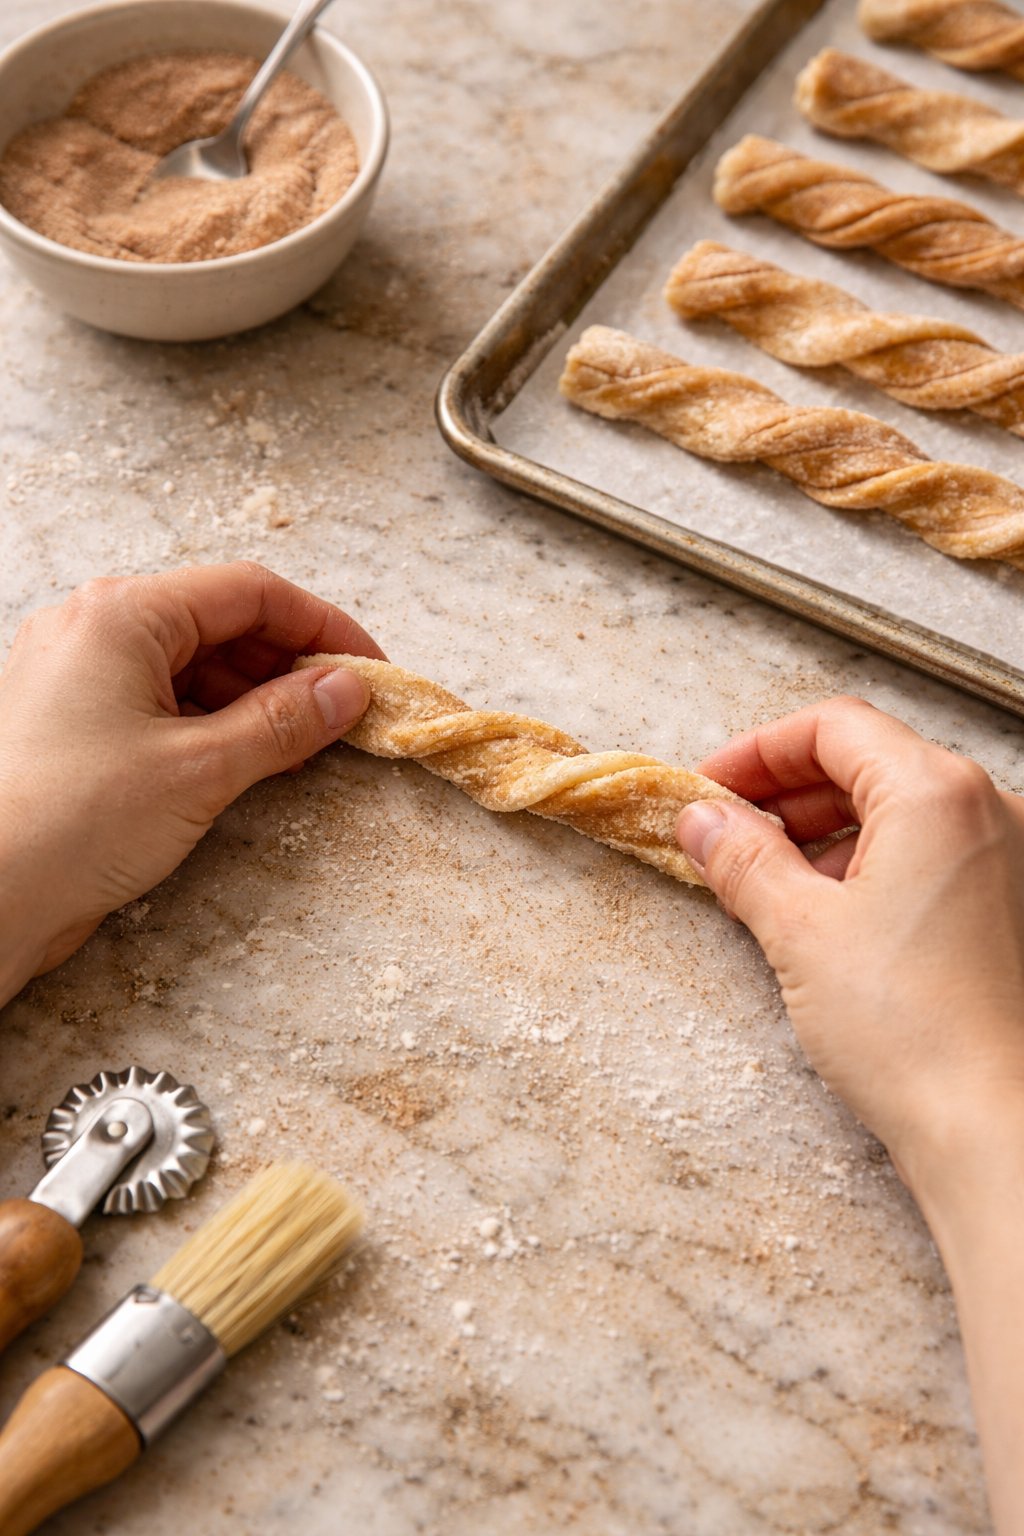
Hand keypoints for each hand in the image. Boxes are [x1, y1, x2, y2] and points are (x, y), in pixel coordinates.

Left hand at [0, 561, 382, 998]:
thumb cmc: (67, 822)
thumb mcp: (199, 768)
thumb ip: (282, 721)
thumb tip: (345, 689)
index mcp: (122, 614)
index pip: (249, 592)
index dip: (322, 626)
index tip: (368, 668)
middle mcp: (96, 629)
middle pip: (222, 624)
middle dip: (290, 667)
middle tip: (344, 714)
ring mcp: (81, 675)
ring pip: (195, 666)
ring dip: (256, 700)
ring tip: (303, 747)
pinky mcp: (76, 723)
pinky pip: (163, 702)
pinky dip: (215, 724)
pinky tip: (250, 761)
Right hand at [676, 700, 1023, 1535]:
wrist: (997, 1127)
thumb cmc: (913, 1031)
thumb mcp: (798, 931)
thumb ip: (742, 859)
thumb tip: (702, 820)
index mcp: (935, 792)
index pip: (832, 728)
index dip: (757, 752)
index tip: (710, 790)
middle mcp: (987, 808)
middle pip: (869, 761)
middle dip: (787, 791)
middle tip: (727, 833)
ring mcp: (1009, 857)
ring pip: (902, 808)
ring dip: (828, 828)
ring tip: (771, 878)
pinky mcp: (1011, 905)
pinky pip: (934, 853)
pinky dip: (874, 862)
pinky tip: (833, 912)